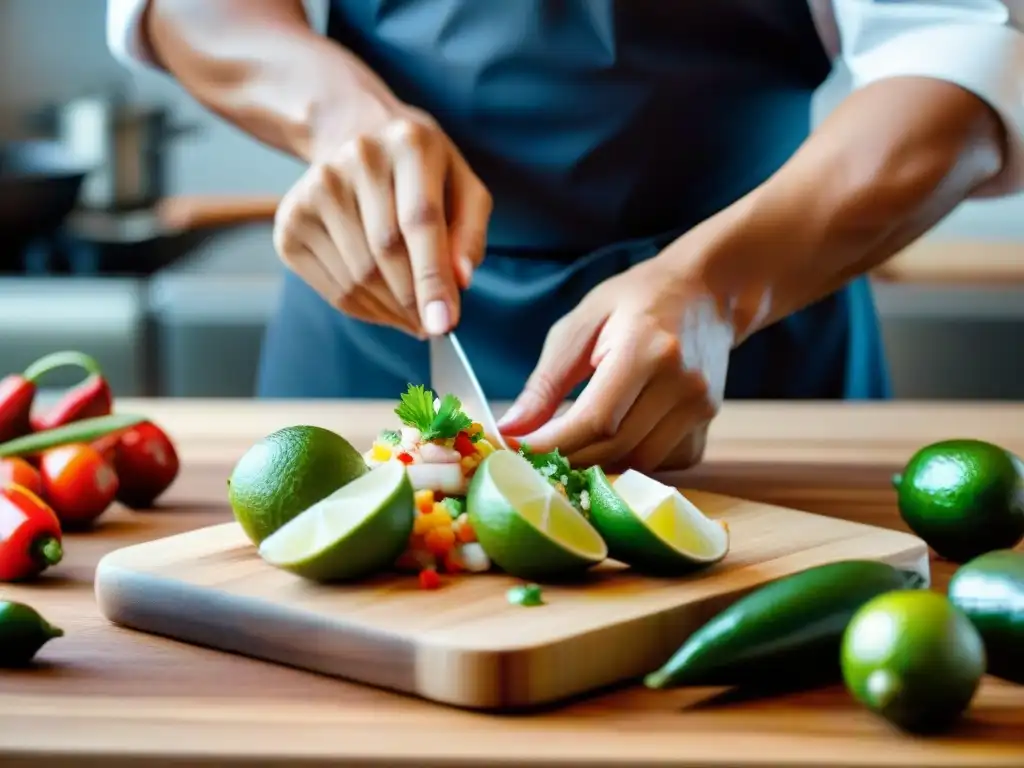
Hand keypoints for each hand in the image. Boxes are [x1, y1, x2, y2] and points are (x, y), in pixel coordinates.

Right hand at [273, 105, 492, 336]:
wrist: (361, 142)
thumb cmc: (424, 176)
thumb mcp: (464, 189)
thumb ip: (470, 234)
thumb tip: (460, 281)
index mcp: (408, 143)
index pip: (419, 220)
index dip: (432, 277)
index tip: (444, 324)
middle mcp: (356, 158)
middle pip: (384, 254)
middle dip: (413, 302)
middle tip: (434, 326)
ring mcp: (316, 188)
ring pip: (357, 278)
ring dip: (390, 311)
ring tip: (412, 314)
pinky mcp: (290, 220)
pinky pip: (333, 288)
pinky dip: (364, 310)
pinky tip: (384, 305)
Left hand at [497, 257, 734, 472]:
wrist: (707, 291)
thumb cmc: (636, 299)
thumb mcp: (582, 323)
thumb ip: (546, 381)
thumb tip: (510, 429)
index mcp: (647, 349)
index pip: (596, 420)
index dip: (553, 444)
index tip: (516, 449)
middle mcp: (682, 383)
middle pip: (615, 447)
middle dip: (568, 457)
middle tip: (535, 452)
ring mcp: (701, 407)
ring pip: (637, 463)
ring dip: (598, 461)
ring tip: (575, 439)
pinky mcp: (708, 425)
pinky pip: (661, 463)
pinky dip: (631, 458)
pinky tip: (618, 431)